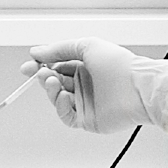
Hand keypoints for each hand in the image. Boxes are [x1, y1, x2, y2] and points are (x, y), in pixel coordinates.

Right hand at [22, 39, 167, 133]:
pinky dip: (60, 106)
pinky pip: (66, 116)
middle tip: (38, 72)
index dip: (41, 66)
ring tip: (51, 80)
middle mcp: (86, 85)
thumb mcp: (87, 46)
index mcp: (87, 67)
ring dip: (50, 89)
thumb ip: (60, 49)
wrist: (139, 87)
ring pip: (58, 99)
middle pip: (55, 83)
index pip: (57, 67)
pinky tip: (62, 95)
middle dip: (43, 77)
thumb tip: (36, 52)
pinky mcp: (89, 120)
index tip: (29, 65)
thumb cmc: (120, 64)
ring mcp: (87, 103)